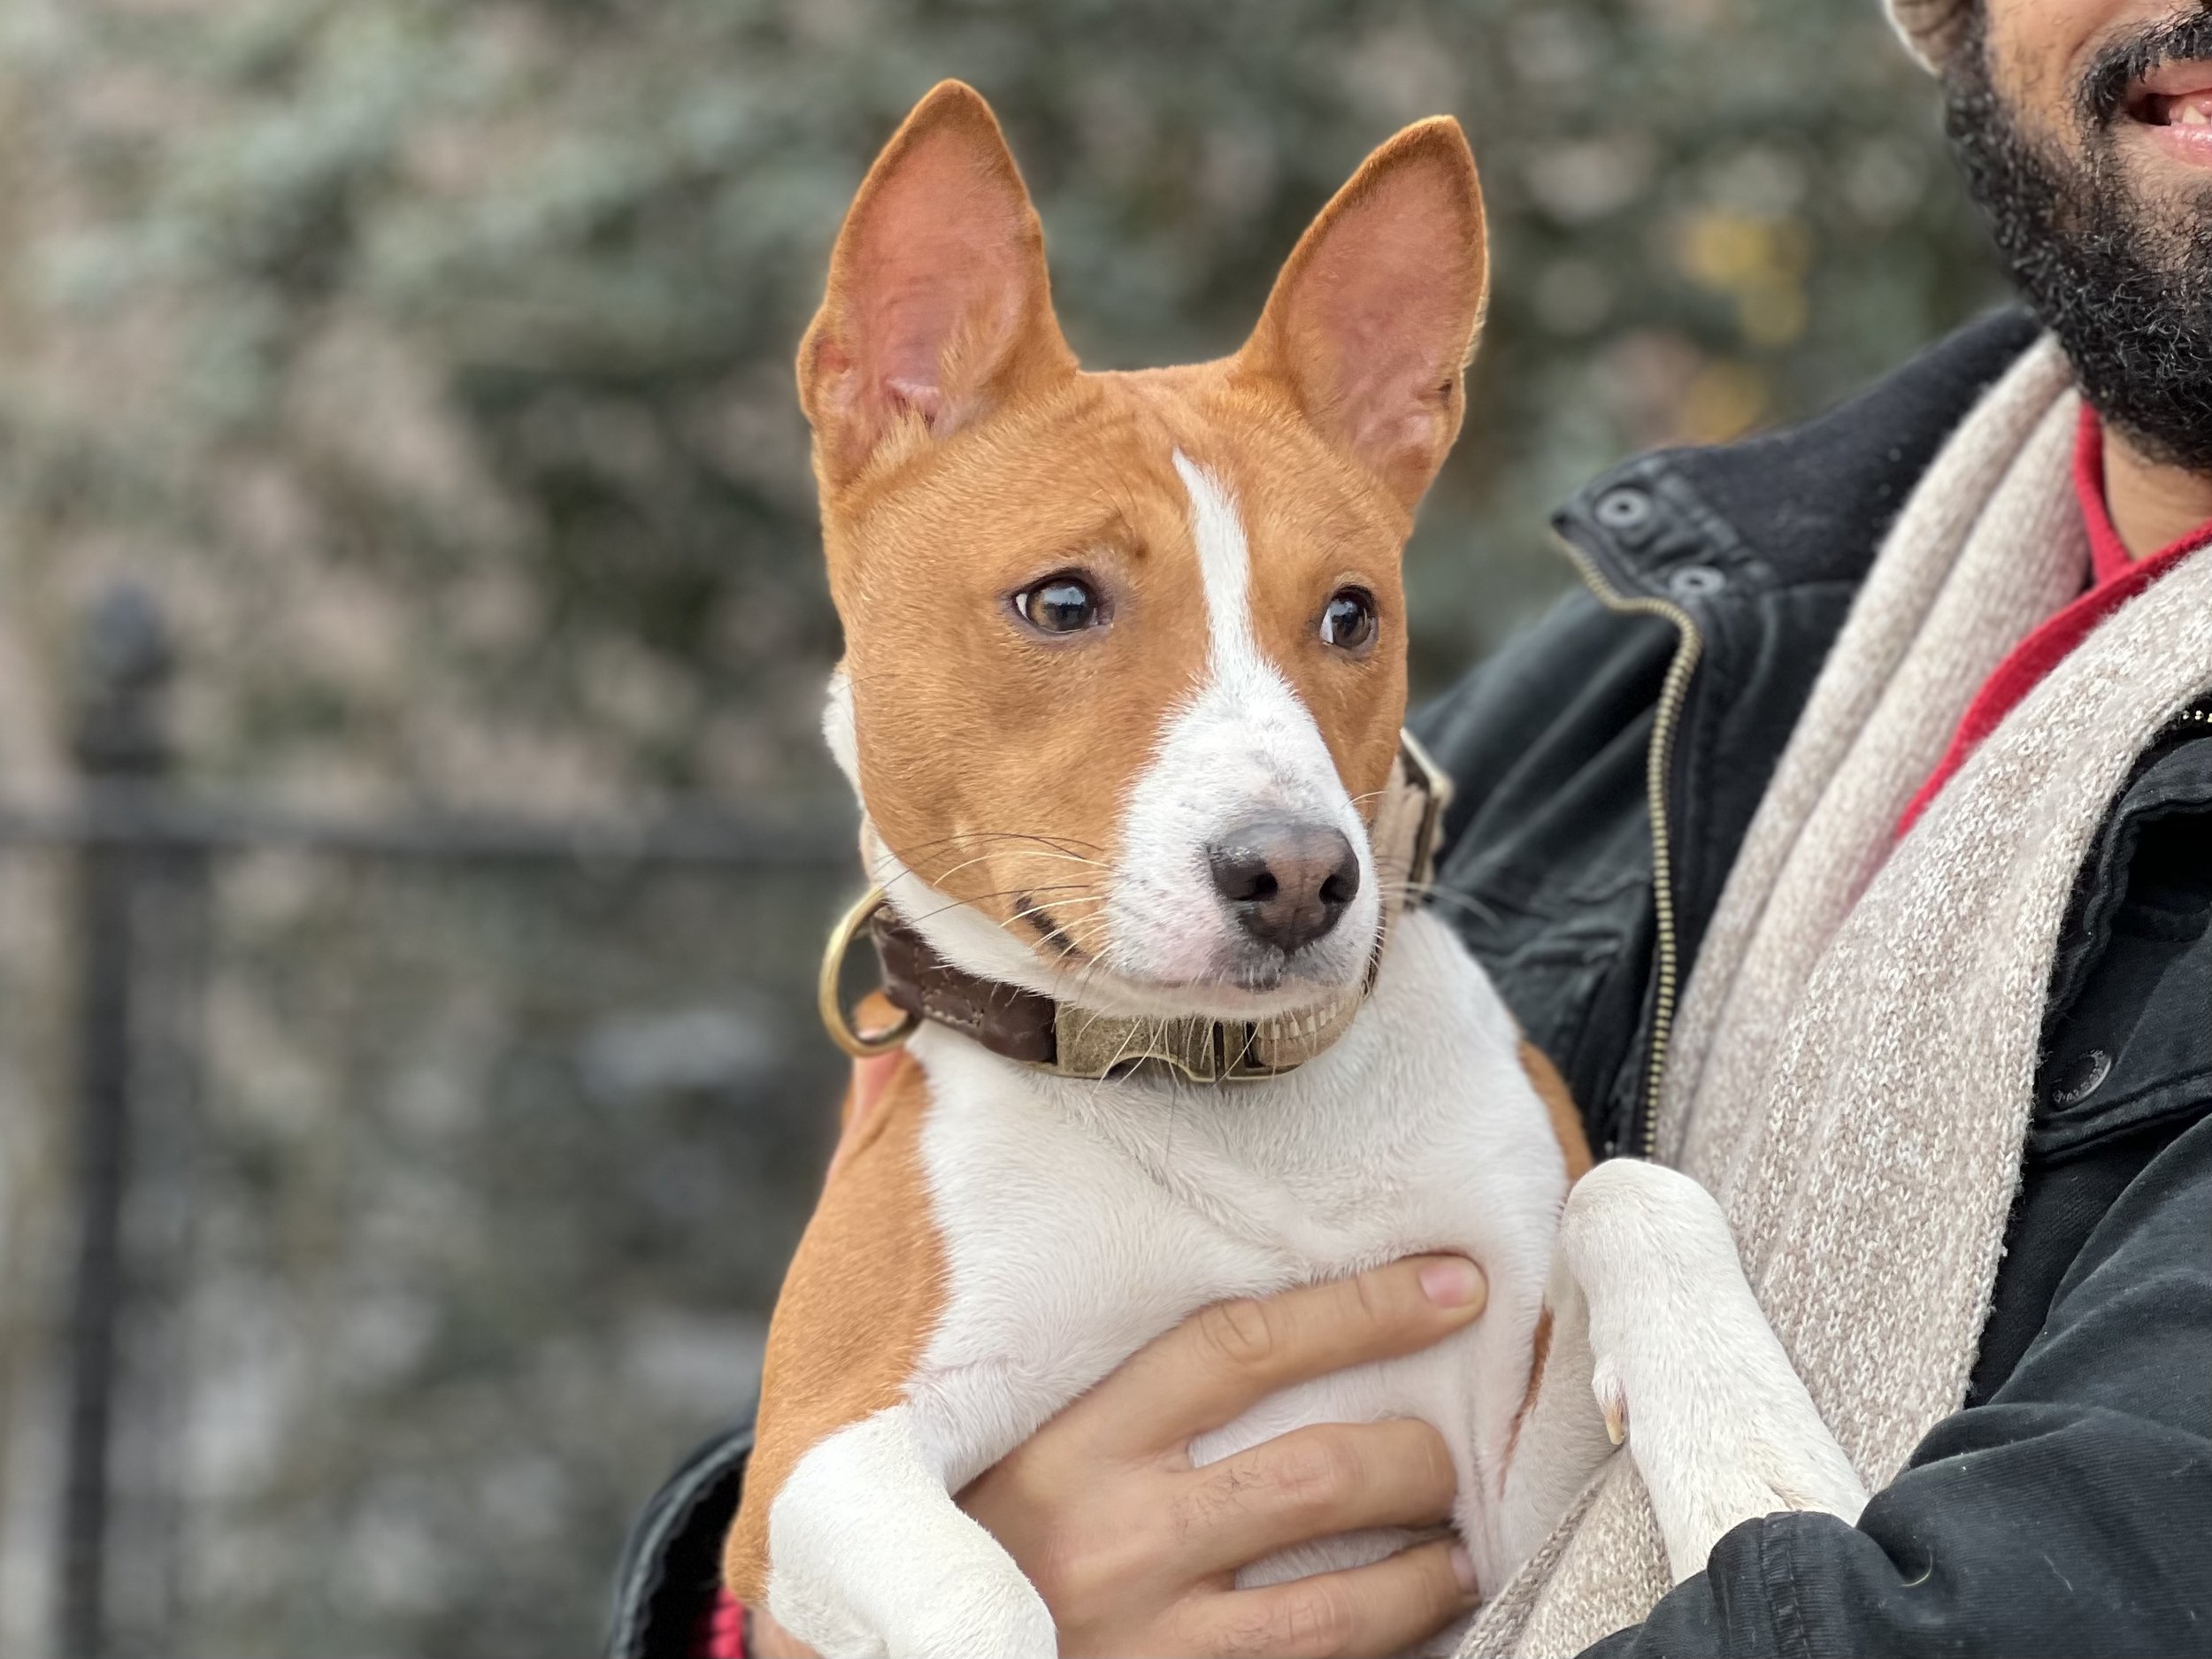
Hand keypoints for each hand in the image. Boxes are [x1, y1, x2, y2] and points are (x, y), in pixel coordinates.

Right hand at [977, 1253, 1487, 1656]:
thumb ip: (1126, 1405)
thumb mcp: (1027, 1460)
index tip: (1454, 1286)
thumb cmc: (985, 1552)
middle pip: (1317, 1472)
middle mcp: (1115, 1542)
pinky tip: (1417, 1629)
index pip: (1241, 1346)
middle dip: (1418, 1457)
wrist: (922, 1658)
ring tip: (1458, 1550)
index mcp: (1072, 1449)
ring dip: (1427, 1571)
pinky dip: (1389, 1650)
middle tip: (1453, 1450)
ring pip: (1340, 1603)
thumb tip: (1286, 1341)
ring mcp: (1155, 1645)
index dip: (1363, 1309)